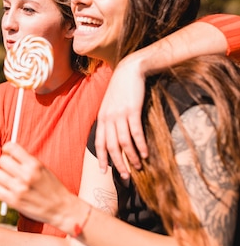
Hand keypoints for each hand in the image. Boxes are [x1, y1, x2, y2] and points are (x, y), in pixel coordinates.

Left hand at [0, 143, 70, 226]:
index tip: (9, 154)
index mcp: (34, 164)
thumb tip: (8, 153)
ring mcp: (19, 189)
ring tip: (9, 181)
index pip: (11, 147)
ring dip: (1, 177)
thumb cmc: (52, 187)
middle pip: (2, 160)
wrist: (61, 208)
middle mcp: (26, 175)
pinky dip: (0, 189)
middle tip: (10, 170)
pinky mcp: (14, 202)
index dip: (7, 149)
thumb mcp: (43, 169)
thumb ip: (27, 161)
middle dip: (5, 164)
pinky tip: (8, 190)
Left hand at [95, 56, 147, 178]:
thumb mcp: (110, 104)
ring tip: (139, 166)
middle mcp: (108, 117)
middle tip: (125, 176)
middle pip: (111, 146)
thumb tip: (113, 136)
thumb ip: (110, 119)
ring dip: (131, 156)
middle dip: (118, 163)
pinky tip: (145, 153)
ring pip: (123, 141)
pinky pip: (135, 132)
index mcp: (102, 117)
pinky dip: (140, 144)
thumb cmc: (122, 88)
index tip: (104, 171)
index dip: (102, 158)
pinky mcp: (132, 110)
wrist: (130, 70)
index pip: (99, 142)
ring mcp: (120, 114)